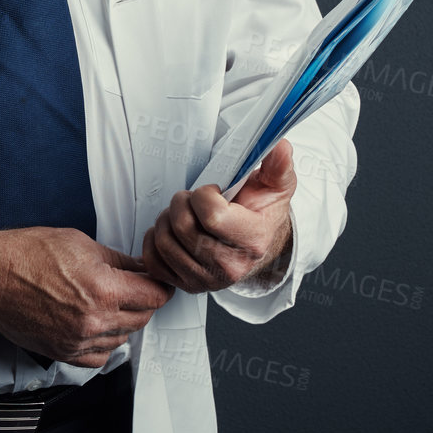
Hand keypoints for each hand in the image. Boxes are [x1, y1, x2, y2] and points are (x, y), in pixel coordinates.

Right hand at [0, 227, 173, 366]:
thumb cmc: (24, 254)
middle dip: (142, 301)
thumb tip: (137, 268)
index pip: (154, 296)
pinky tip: (95, 326)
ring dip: (123, 322)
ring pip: (123, 338)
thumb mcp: (78, 242)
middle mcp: (94, 320)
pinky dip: (104, 343)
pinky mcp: (62, 352)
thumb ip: (116, 260)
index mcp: (103, 289)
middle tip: (132, 287)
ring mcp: (78, 340)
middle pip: (142, 318)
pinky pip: (99, 357)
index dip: (160, 285)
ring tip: (108, 302)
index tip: (157, 282)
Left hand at [140, 139, 296, 293]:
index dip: (204, 194)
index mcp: (252, 241)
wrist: (257, 242)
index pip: (211, 215)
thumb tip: (279, 147)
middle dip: (182, 203)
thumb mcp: (276, 185)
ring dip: (166, 220)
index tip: (212, 192)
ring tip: (184, 215)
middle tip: (192, 199)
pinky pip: (153, 261)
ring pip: (165, 242)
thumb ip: (277, 165)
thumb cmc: (261, 212)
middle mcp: (230, 267)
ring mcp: (207, 279)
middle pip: (183, 227)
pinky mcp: (186, 285)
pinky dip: (154, 241)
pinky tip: (171, 232)